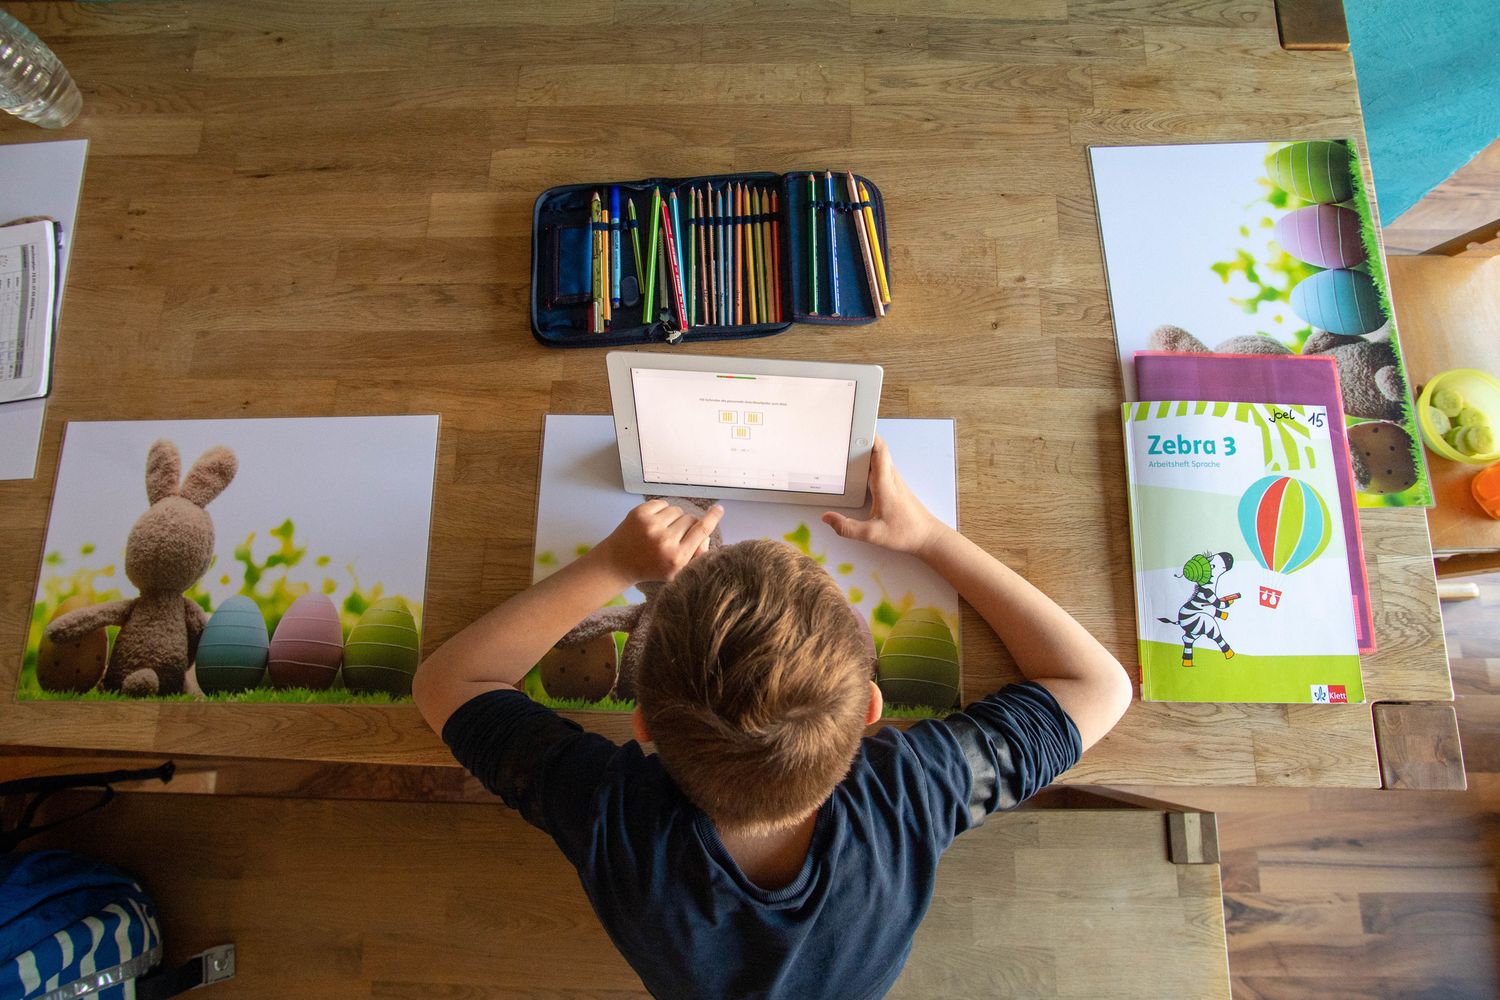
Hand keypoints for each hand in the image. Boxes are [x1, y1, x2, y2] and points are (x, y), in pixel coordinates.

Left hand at [594, 500, 724, 584]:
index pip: (702, 531)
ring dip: (673, 518)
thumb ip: (695, 556)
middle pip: (691, 519)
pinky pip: (663, 503)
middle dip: (686, 525)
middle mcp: (666, 540)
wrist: (618, 563)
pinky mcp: (640, 513)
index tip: (719, 509)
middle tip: (674, 535)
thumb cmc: (650, 567)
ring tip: (662, 530)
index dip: (712, 518)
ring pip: (677, 510)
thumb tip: (706, 537)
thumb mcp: (676, 571)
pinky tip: (653, 523)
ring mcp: (651, 525)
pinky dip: (661, 511)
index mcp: (677, 557)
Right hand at [821, 437, 946, 555]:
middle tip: (843, 434)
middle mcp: (891, 478)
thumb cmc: (905, 533)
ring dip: (865, 450)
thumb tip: (827, 518)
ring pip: (879, 458)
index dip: (869, 435)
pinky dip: (869, 462)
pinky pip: (880, 467)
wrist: (928, 537)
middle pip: (877, 450)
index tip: (855, 425)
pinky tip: (858, 469)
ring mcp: (894, 481)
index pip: (879, 451)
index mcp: (885, 484)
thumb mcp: (873, 534)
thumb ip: (848, 528)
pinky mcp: (895, 487)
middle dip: (862, 439)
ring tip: (846, 447)